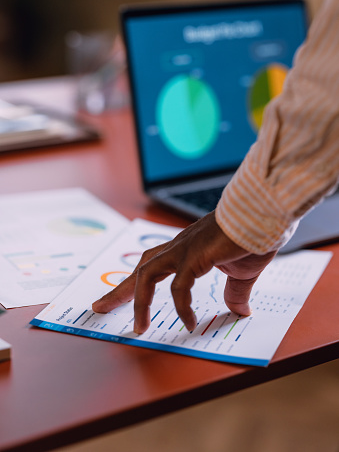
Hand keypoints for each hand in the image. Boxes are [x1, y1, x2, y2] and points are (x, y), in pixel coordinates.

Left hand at [92, 212, 276, 332]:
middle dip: (120, 290)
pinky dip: (181, 307)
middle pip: (140, 269)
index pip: (151, 265)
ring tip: (138, 327)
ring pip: (148, 275)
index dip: (134, 283)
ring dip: (139, 302)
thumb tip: (239, 311)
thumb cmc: (253, 236)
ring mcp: (186, 249)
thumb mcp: (241, 272)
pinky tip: (188, 323)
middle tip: (101, 307)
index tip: (118, 298)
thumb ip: (234, 292)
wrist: (265, 214)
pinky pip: (180, 287)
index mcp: (186, 248)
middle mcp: (179, 247)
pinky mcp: (197, 256)